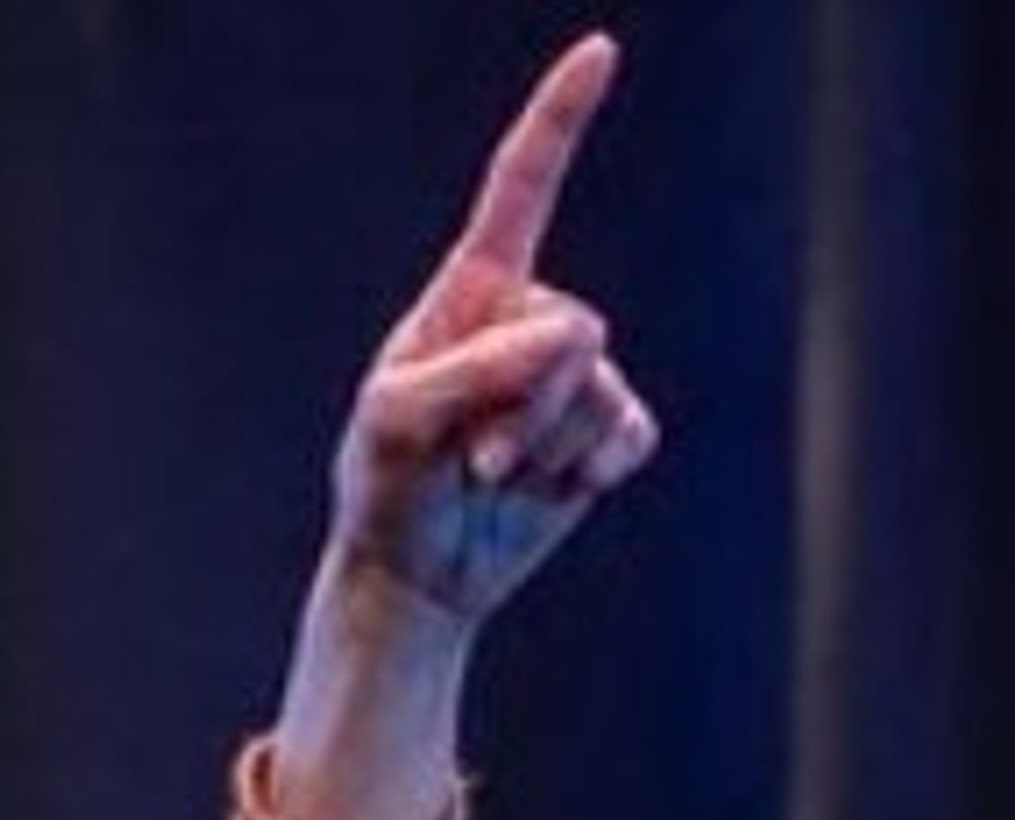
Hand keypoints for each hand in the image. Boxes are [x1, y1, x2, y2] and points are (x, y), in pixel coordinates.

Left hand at [265, 33, 658, 819]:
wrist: (413, 573)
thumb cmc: (386, 486)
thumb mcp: (394, 423)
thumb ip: (471, 370)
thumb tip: (572, 335)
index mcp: (473, 293)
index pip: (521, 189)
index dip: (560, 120)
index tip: (599, 52)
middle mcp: (532, 318)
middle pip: (574, 329)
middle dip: (522, 404)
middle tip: (466, 458)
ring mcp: (576, 374)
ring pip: (597, 392)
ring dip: (541, 449)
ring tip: (488, 476)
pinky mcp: (607, 430)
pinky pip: (628, 435)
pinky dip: (584, 474)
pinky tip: (541, 491)